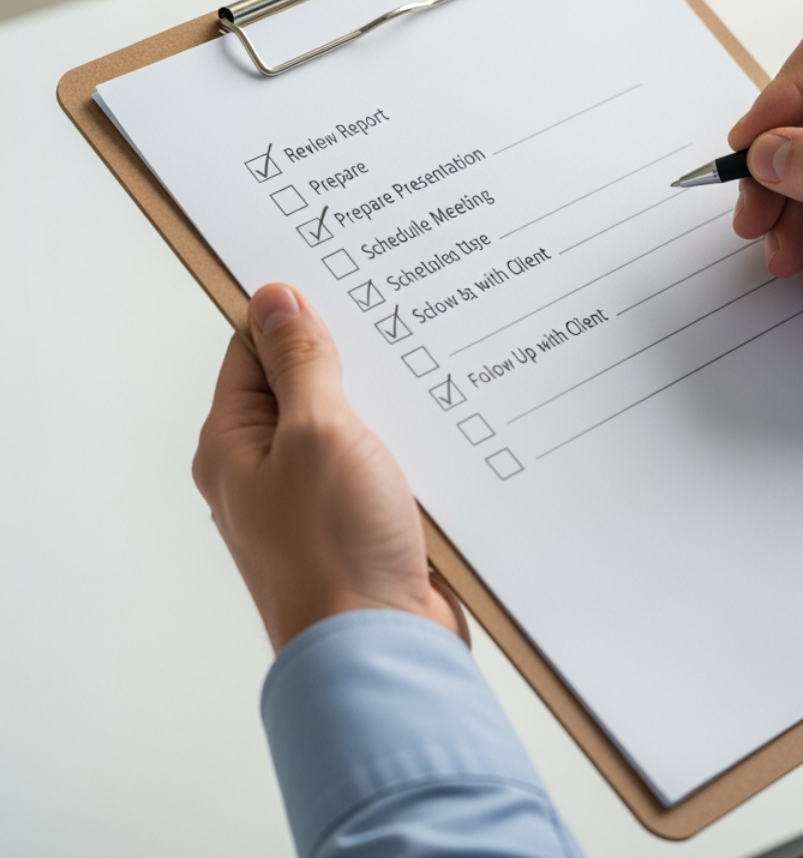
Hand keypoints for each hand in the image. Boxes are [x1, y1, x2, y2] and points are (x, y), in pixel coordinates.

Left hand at [193, 284, 461, 651]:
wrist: (382, 648)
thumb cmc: (334, 552)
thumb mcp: (318, 433)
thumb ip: (301, 363)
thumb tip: (275, 299)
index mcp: (234, 447)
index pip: (252, 354)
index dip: (292, 316)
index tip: (338, 280)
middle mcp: (268, 475)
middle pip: (304, 388)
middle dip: (349, 357)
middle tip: (393, 320)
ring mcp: (317, 503)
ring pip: (351, 426)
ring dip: (386, 404)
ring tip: (424, 372)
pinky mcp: (363, 527)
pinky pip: (383, 466)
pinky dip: (408, 445)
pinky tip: (441, 430)